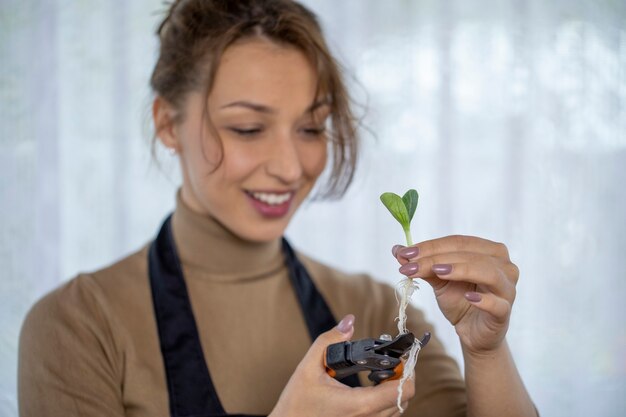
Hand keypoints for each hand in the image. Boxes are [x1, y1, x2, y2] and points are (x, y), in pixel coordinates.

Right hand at [269, 314, 414, 416]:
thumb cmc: (296, 403)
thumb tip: (349, 322)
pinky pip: (384, 416)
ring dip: (396, 390)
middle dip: (403, 377)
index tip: (401, 356)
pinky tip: (372, 388)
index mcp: (359, 404)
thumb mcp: (308, 367)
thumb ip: (329, 341)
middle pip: (404, 399)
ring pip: (396, 410)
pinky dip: (386, 401)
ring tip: (382, 373)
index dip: (408, 371)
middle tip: (392, 361)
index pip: (403, 390)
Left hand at [393, 235, 518, 354]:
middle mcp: (504, 266)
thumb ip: (422, 265)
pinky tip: (467, 298)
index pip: (459, 242)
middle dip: (437, 258)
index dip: (431, 246)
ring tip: (437, 272)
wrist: (472, 332)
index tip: (405, 252)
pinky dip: (483, 300)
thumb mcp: (439, 280)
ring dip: (460, 270)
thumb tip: (397, 250)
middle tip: (410, 264)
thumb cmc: (460, 300)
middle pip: (470, 254)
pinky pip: (498, 304)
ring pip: (488, 272)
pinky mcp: (505, 312)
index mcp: (490, 251)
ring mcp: (507, 289)